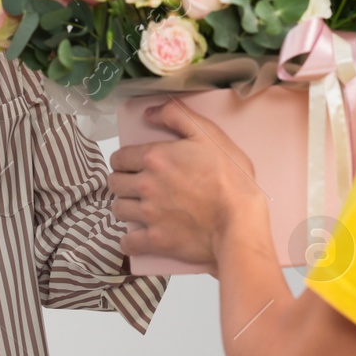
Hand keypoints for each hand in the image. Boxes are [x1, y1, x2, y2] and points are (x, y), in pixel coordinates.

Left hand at [108, 98, 268, 265]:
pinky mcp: (156, 240)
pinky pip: (128, 242)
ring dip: (125, 207)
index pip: (119, 157)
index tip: (132, 164)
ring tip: (137, 207)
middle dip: (122, 181)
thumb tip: (150, 112)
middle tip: (135, 184)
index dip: (124, 160)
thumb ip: (178, 115)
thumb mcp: (209, 134)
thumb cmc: (231, 177)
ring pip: (118, 209)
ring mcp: (149, 214)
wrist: (240, 220)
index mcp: (155, 158)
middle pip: (115, 182)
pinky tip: (136, 236)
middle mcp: (146, 185)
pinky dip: (130, 240)